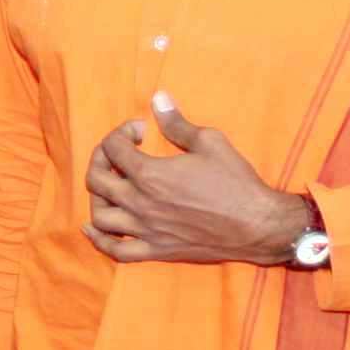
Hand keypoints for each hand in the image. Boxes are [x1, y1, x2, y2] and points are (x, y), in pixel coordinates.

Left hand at [84, 95, 317, 266]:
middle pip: (97, 180)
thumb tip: (158, 99)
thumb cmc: (235, 182)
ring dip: (98, 196)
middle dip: (101, 159)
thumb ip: (177, 123)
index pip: (113, 148)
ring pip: (100, 216)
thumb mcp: (209, 142)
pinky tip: (93, 227)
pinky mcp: (155, 250)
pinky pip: (115, 250)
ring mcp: (145, 230)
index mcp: (150, 174)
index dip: (121, 132)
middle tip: (118, 153)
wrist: (257, 225)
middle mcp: (140, 203)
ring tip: (112, 185)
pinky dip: (99, 239)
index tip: (139, 130)